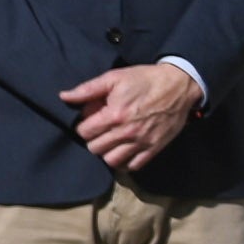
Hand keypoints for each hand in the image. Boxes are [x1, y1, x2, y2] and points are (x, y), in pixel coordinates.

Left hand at [63, 63, 199, 171]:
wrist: (179, 85)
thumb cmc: (144, 80)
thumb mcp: (114, 78)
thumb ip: (87, 89)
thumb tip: (64, 97)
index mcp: (114, 115)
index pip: (84, 132)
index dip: (84, 126)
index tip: (91, 121)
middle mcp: (127, 132)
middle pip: (95, 149)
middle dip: (94, 139)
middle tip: (100, 131)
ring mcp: (142, 142)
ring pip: (112, 161)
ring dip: (108, 153)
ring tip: (111, 142)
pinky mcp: (155, 148)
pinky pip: (134, 166)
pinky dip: (126, 162)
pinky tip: (125, 150)